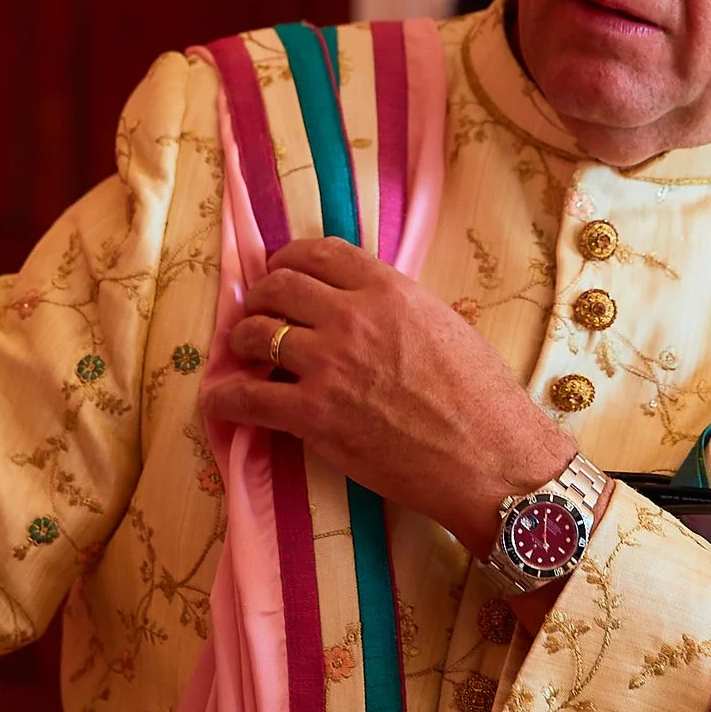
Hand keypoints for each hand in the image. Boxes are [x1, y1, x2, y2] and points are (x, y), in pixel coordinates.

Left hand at [199, 238, 574, 552]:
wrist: (491, 459)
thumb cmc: (482, 397)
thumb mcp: (444, 324)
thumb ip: (396, 306)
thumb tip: (361, 306)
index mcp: (388, 289)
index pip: (318, 252)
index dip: (288, 259)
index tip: (279, 272)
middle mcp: (352, 317)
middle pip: (278, 287)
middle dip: (259, 298)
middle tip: (257, 315)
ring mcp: (328, 365)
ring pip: (255, 334)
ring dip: (240, 341)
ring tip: (241, 354)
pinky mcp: (314, 416)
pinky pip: (247, 399)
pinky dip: (225, 398)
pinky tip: (219, 401)